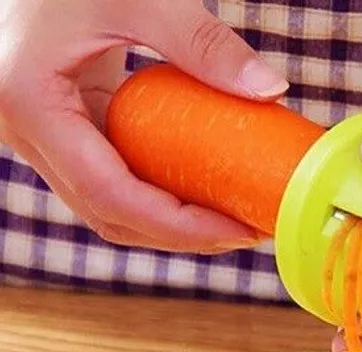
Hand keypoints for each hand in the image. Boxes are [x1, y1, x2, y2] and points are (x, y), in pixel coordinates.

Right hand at [0, 0, 287, 251]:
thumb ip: (203, 43)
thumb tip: (272, 90)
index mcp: (31, 104)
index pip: (108, 194)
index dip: (176, 226)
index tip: (235, 230)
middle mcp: (26, 134)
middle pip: (110, 215)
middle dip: (180, 235)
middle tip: (243, 231)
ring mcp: (42, 140)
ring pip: (109, 209)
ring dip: (170, 226)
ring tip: (229, 220)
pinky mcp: (65, 135)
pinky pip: (112, 183)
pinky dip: (156, 198)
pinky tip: (199, 193)